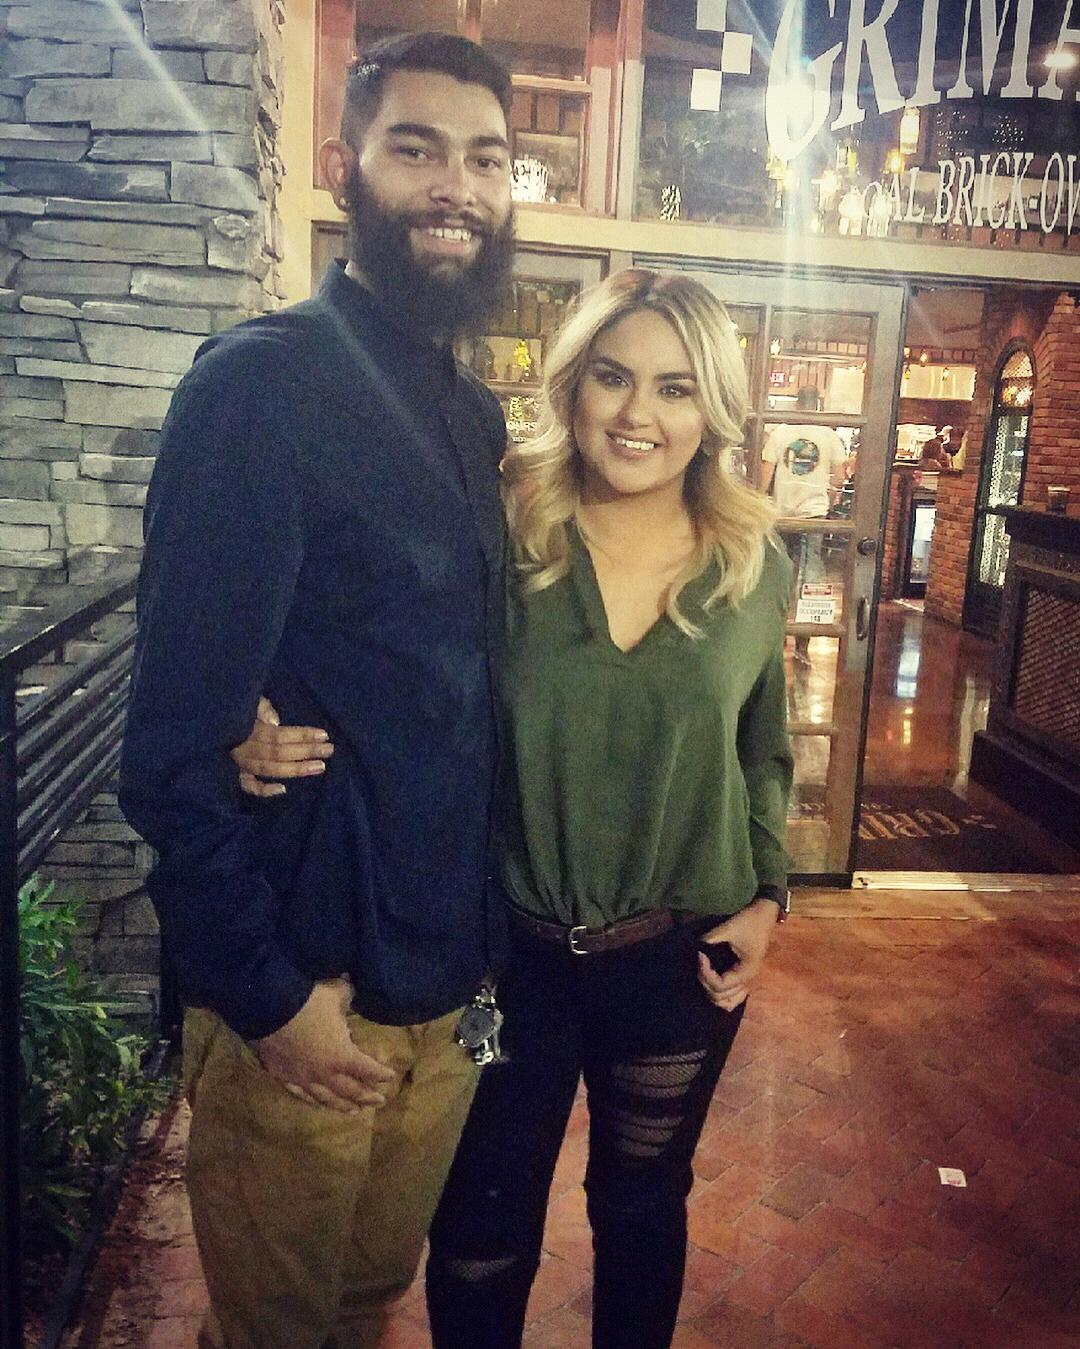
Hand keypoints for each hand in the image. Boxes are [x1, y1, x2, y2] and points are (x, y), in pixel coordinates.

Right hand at [231, 697, 333, 797]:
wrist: (209, 722)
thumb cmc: (236, 710)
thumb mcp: (247, 701)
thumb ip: (261, 708)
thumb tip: (275, 721)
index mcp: (247, 729)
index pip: (279, 735)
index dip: (301, 735)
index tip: (324, 734)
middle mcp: (244, 749)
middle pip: (278, 753)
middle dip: (306, 752)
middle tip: (329, 750)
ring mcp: (240, 764)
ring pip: (269, 769)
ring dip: (295, 770)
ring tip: (320, 767)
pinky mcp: (236, 774)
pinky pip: (249, 786)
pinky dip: (264, 790)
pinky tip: (283, 790)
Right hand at [251, 978, 395, 1111]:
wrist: (270, 1009)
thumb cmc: (309, 1002)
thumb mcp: (338, 993)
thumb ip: (350, 995)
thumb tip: (355, 987)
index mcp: (342, 1056)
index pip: (367, 1069)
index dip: (380, 1074)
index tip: (390, 1076)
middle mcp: (324, 1074)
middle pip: (349, 1091)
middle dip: (366, 1096)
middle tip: (378, 1102)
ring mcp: (302, 1078)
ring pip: (326, 1098)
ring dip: (342, 1106)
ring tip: (354, 1111)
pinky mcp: (283, 1077)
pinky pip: (300, 1094)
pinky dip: (312, 1101)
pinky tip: (316, 1103)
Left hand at [697, 899, 779, 1011]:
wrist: (764, 914)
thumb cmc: (749, 922)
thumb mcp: (729, 928)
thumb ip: (710, 939)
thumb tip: (695, 947)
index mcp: (746, 971)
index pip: (720, 985)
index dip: (705, 973)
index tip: (700, 955)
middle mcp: (748, 981)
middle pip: (721, 998)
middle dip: (706, 982)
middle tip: (700, 962)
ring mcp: (747, 981)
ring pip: (728, 1002)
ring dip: (713, 992)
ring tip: (705, 974)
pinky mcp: (744, 976)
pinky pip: (733, 996)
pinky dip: (722, 994)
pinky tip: (712, 980)